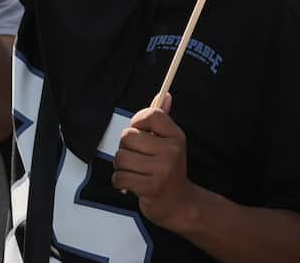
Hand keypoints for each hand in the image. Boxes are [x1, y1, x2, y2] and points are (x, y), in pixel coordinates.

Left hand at [113, 94, 198, 231]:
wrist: (179, 203)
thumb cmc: (169, 169)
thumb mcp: (170, 142)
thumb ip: (162, 120)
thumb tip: (165, 95)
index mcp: (175, 135)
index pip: (150, 114)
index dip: (137, 121)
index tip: (138, 131)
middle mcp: (171, 150)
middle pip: (128, 136)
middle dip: (125, 148)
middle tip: (135, 157)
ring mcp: (162, 169)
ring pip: (121, 157)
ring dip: (120, 166)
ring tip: (132, 171)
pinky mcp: (151, 187)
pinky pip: (120, 177)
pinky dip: (119, 181)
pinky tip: (130, 184)